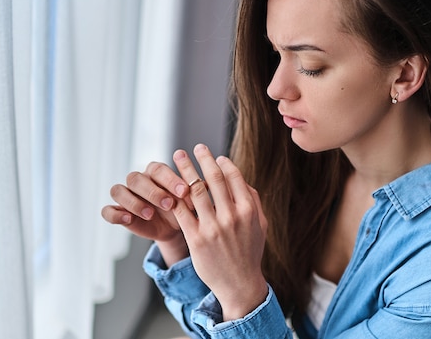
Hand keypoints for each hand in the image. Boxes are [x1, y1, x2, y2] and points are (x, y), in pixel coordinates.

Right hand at [101, 161, 190, 265]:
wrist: (174, 229)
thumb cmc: (183, 209)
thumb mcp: (190, 201)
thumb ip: (194, 191)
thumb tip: (204, 184)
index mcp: (156, 172)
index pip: (157, 169)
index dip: (169, 179)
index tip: (185, 191)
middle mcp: (138, 180)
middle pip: (136, 178)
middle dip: (153, 191)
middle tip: (169, 204)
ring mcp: (125, 195)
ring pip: (118, 190)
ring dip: (133, 202)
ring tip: (150, 214)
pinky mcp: (117, 212)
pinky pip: (107, 210)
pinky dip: (115, 214)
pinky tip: (128, 219)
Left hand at [171, 144, 268, 320]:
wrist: (239, 284)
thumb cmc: (250, 253)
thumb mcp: (261, 226)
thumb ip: (254, 201)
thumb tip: (242, 179)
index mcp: (248, 210)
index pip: (234, 177)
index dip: (224, 163)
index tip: (216, 156)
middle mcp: (231, 216)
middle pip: (213, 179)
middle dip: (204, 159)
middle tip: (197, 147)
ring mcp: (212, 228)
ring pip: (195, 191)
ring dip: (185, 170)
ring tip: (178, 157)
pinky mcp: (196, 239)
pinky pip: (182, 211)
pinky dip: (175, 196)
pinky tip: (169, 186)